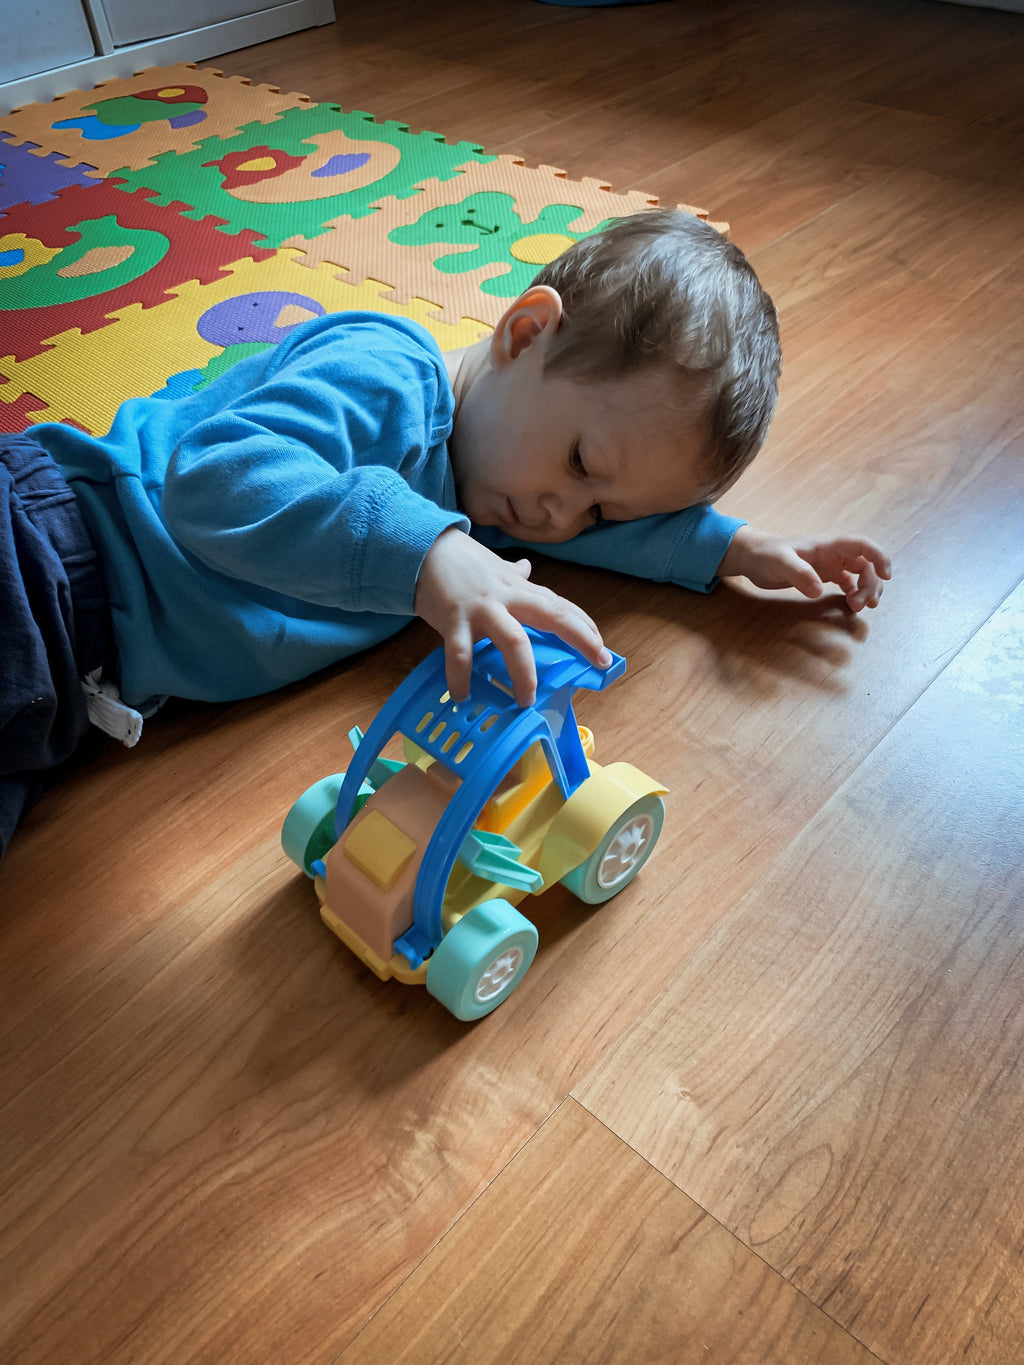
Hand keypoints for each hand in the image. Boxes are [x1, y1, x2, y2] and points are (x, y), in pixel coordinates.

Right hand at [415, 528, 611, 705]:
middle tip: (597, 663)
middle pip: (553, 615)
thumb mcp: (494, 567)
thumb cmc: (463, 563)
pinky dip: (462, 677)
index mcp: (520, 589)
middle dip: (579, 638)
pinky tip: (462, 695)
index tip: (602, 650)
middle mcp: (508, 597)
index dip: (585, 627)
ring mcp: (483, 609)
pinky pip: (460, 654)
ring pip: (513, 641)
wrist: (423, 548)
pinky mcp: (454, 619)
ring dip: (523, 673)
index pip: (562, 606)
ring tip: (525, 700)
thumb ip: (514, 575)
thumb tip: (528, 567)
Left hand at [718, 525, 891, 611]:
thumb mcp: (781, 563)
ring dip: (865, 590)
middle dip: (870, 584)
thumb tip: (818, 591)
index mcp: (827, 545)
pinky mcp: (823, 576)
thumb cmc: (766, 555)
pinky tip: (851, 605)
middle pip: (865, 565)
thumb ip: (799, 574)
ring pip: (859, 575)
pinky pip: (847, 584)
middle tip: (861, 604)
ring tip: (859, 607)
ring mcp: (830, 565)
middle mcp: (833, 554)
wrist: (752, 558)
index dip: (878, 557)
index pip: (862, 545)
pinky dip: (853, 593)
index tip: (886, 576)